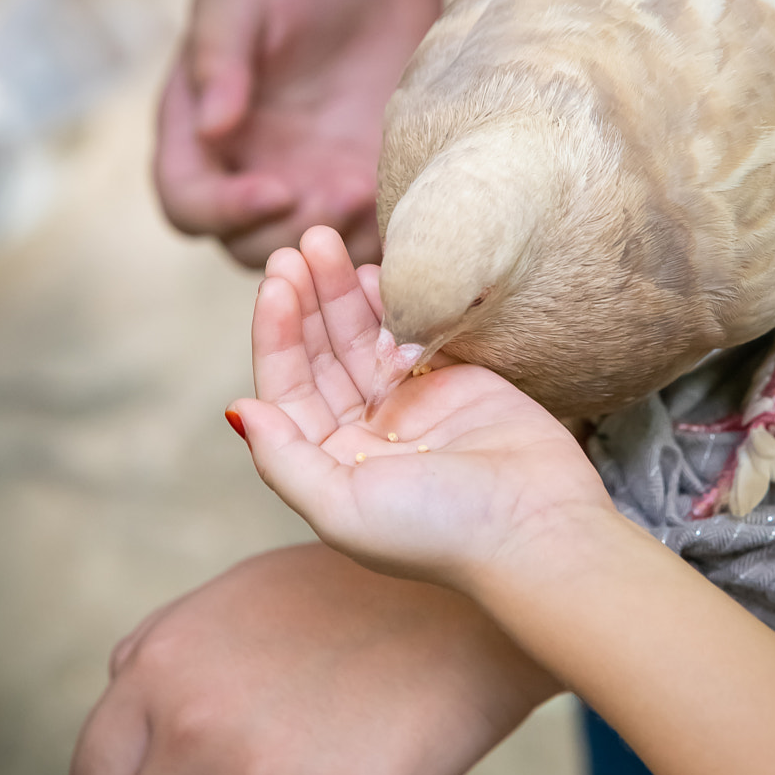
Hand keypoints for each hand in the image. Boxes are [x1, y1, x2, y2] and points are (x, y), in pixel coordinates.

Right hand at [155, 0, 441, 267]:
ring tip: (373, 196)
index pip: (188, 200)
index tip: (276, 189)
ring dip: (338, 242)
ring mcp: (309, 178)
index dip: (223, 211)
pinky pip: (366, 234)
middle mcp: (249, 165)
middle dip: (289, 233)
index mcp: (198, 128)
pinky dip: (382, 236)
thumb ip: (221, 54)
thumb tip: (211, 127)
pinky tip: (409, 205)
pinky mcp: (364, 178)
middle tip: (341, 194)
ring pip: (308, 248)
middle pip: (245, 243)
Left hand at [230, 228, 611, 593]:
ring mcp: (410, 405)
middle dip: (308, 299)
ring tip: (328, 243)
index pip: (289, 386)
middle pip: (321, 354)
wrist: (535, 528)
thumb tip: (239, 409)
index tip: (277, 282)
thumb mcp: (341, 509)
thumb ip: (284, 460)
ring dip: (342, 291)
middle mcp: (363, 433)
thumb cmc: (437, 531)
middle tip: (302, 245)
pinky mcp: (455, 383)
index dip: (277, 333)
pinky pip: (412, 332)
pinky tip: (376, 270)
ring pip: (362, 337)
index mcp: (329, 464)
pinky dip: (392, 301)